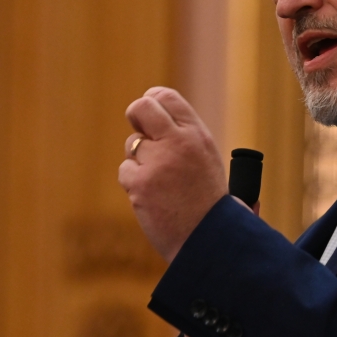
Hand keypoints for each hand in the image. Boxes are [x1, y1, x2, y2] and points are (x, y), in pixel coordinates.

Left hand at [118, 87, 227, 261]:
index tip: (149, 113)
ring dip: (139, 161)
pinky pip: (125, 170)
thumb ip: (184, 138)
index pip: (166, 97)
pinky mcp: (140, 183)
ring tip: (161, 183)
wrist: (210, 238)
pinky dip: (134, 184)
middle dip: (136, 116)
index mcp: (198, 135)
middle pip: (141, 108)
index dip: (152, 101)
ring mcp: (158, 162)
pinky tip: (153, 197)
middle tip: (141, 133)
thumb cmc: (211, 204)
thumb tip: (153, 122)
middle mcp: (179, 142)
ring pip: (132, 144)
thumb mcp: (207, 161)